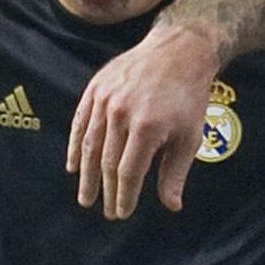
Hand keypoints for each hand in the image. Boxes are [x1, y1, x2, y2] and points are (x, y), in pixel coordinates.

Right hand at [66, 20, 218, 218]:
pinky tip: (74, 166)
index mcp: (147, 127)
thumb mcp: (189, 137)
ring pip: (91, 145)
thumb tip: (171, 206)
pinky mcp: (96, 88)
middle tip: (106, 211)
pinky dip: (76, 146)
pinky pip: (81, 122)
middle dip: (106, 191)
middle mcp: (122, 113)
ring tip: (86, 198)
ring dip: (86, 175)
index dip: (124, 196)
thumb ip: (175, 172)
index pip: (128, 172)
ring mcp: (106, 99)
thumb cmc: (188, 97)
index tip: (122, 213)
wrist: (178, 51)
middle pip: (107, 162)